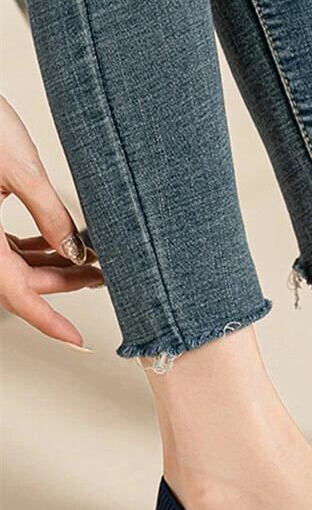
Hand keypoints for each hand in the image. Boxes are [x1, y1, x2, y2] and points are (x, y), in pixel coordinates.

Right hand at [0, 94, 101, 348]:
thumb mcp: (20, 168)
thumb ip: (49, 213)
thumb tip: (74, 250)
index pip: (18, 295)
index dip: (50, 322)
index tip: (78, 342)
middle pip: (21, 280)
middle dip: (65, 284)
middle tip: (104, 278)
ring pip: (14, 264)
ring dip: (52, 266)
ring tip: (91, 259)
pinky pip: (3, 245)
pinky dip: (32, 247)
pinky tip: (58, 242)